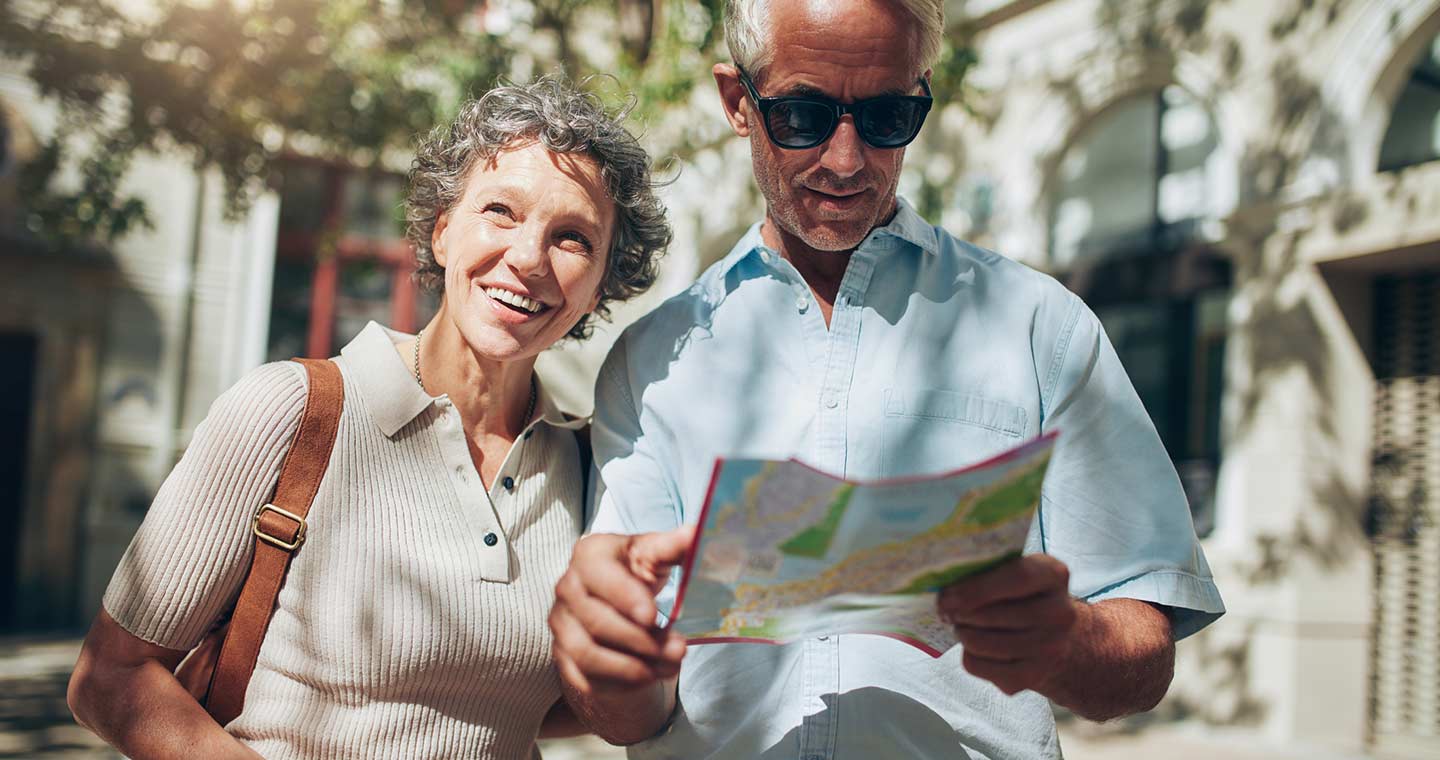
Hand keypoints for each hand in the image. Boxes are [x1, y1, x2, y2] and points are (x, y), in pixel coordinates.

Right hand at [549, 525, 695, 695]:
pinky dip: (621, 684)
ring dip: (632, 667)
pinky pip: (586, 678)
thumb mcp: (656, 554)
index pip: (599, 576)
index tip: (654, 617)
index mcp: (589, 555)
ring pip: (588, 655)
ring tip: (669, 666)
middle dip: (642, 641)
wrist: (619, 601)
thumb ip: (674, 546)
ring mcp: (562, 625)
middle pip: (597, 621)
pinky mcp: (564, 656)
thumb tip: (696, 534)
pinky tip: (651, 676)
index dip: (625, 597)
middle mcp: (567, 588)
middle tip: (679, 649)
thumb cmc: (637, 571)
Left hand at [936, 554, 1080, 695]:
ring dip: (962, 634)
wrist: (1056, 638)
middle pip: (995, 614)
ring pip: (983, 643)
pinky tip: (974, 647)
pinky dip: (969, 656)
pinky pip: (981, 666)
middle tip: (946, 610)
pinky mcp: (1033, 676)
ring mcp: (1050, 648)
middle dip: (961, 613)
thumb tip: (944, 585)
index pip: (1017, 577)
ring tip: (961, 626)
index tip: (947, 596)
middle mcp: (1060, 613)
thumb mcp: (1014, 571)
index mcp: (1054, 575)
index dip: (976, 587)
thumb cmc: (1022, 597)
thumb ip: (988, 570)